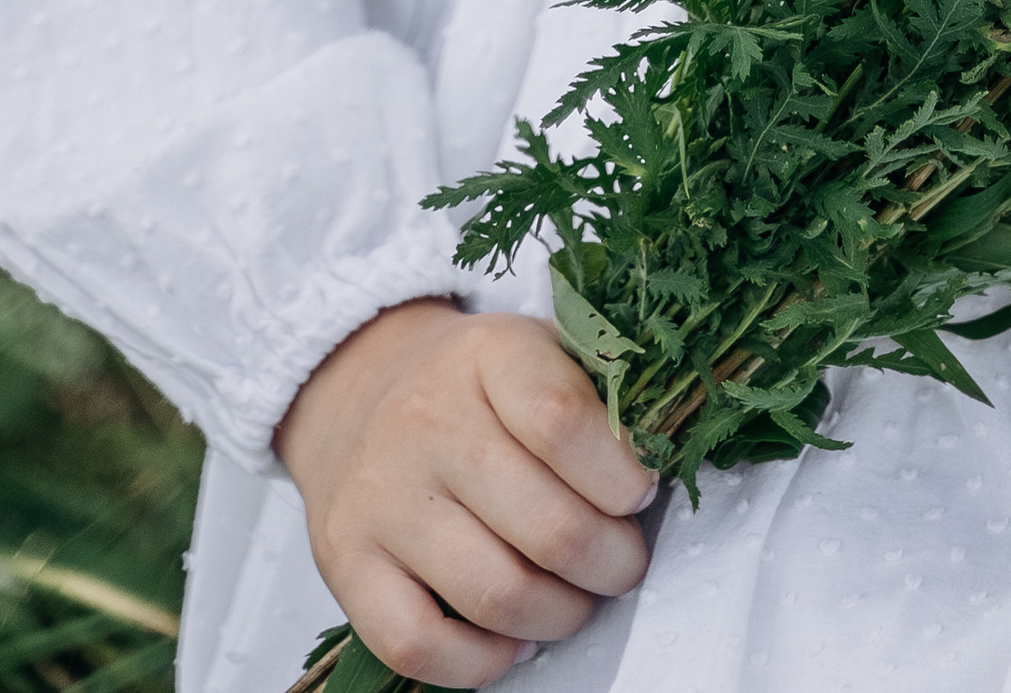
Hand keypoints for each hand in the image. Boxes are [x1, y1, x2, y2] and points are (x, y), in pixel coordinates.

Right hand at [277, 301, 654, 687]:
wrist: (357, 388)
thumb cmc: (471, 383)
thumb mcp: (538, 349)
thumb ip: (599, 393)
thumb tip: (664, 455)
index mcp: (488, 356)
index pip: (564, 422)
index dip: (623, 475)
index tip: (641, 492)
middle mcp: (426, 425)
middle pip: (546, 525)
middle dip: (611, 562)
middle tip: (623, 562)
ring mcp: (380, 499)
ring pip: (494, 593)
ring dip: (560, 615)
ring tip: (576, 599)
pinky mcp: (347, 564)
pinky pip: (417, 643)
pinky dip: (481, 662)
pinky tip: (514, 639)